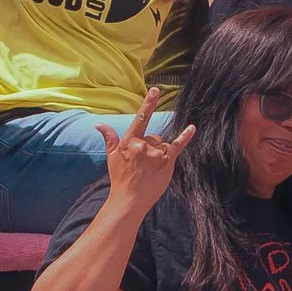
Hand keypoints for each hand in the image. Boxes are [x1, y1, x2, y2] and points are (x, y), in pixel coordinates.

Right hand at [96, 90, 193, 211]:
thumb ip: (109, 138)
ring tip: (150, 168)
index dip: (149, 104)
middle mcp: (143, 145)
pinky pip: (177, 146)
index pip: (140, 119)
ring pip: (163, 144)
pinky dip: (185, 137)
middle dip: (151, 145)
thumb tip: (100, 124)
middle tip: (143, 163)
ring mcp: (156, 154)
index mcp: (129, 141)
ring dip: (159, 152)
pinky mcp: (167, 162)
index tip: (156, 90)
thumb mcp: (111, 157)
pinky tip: (192, 128)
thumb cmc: (119, 178)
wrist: (129, 200)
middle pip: (154, 136)